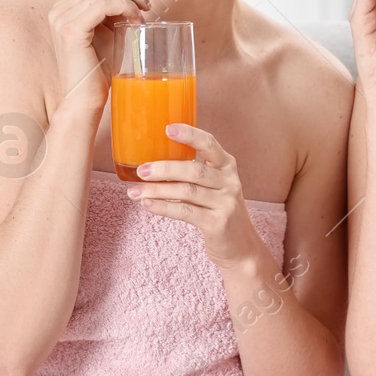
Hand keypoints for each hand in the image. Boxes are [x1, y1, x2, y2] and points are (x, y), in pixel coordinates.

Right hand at [46, 0, 151, 120]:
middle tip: (148, 4)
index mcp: (66, 7)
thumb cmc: (100, 68)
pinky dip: (124, 8)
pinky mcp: (71, 29)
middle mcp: (59, 9)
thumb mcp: (114, 28)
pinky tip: (134, 22)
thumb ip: (122, 3)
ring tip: (142, 17)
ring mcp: (61, 18)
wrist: (86, 98)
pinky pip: (103, 4)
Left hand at [128, 124, 265, 271]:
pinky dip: (162, 207)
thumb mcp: (214, 186)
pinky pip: (184, 211)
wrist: (240, 246)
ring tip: (134, 192)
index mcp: (227, 165)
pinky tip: (147, 204)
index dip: (189, 135)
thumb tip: (152, 161)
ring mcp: (225, 203)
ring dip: (156, 190)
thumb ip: (194, 171)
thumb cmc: (218, 210)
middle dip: (164, 168)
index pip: (209, 143)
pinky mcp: (217, 223)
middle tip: (141, 170)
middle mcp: (229, 181)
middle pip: (194, 170)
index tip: (167, 128)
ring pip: (186, 191)